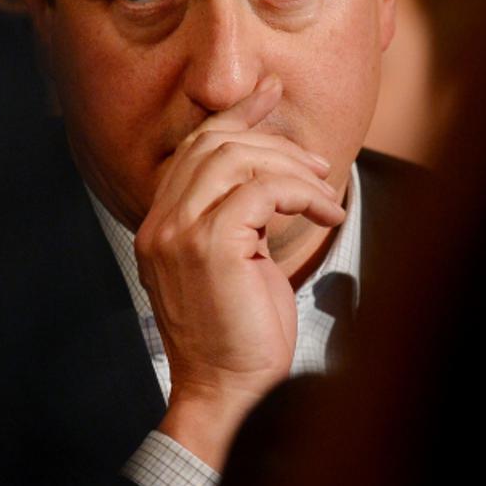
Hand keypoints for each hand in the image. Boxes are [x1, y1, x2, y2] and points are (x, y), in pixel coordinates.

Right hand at [134, 74, 344, 468]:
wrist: (230, 392)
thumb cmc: (240, 334)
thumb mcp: (234, 262)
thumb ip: (236, 215)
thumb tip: (270, 173)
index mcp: (160, 224)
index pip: (194, 148)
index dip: (234, 115)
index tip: (269, 93)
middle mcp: (161, 223)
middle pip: (216, 144)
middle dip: (273, 139)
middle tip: (317, 161)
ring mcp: (180, 233)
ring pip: (239, 159)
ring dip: (293, 168)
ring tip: (324, 192)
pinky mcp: (212, 245)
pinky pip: (263, 190)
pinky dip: (303, 194)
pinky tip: (325, 214)